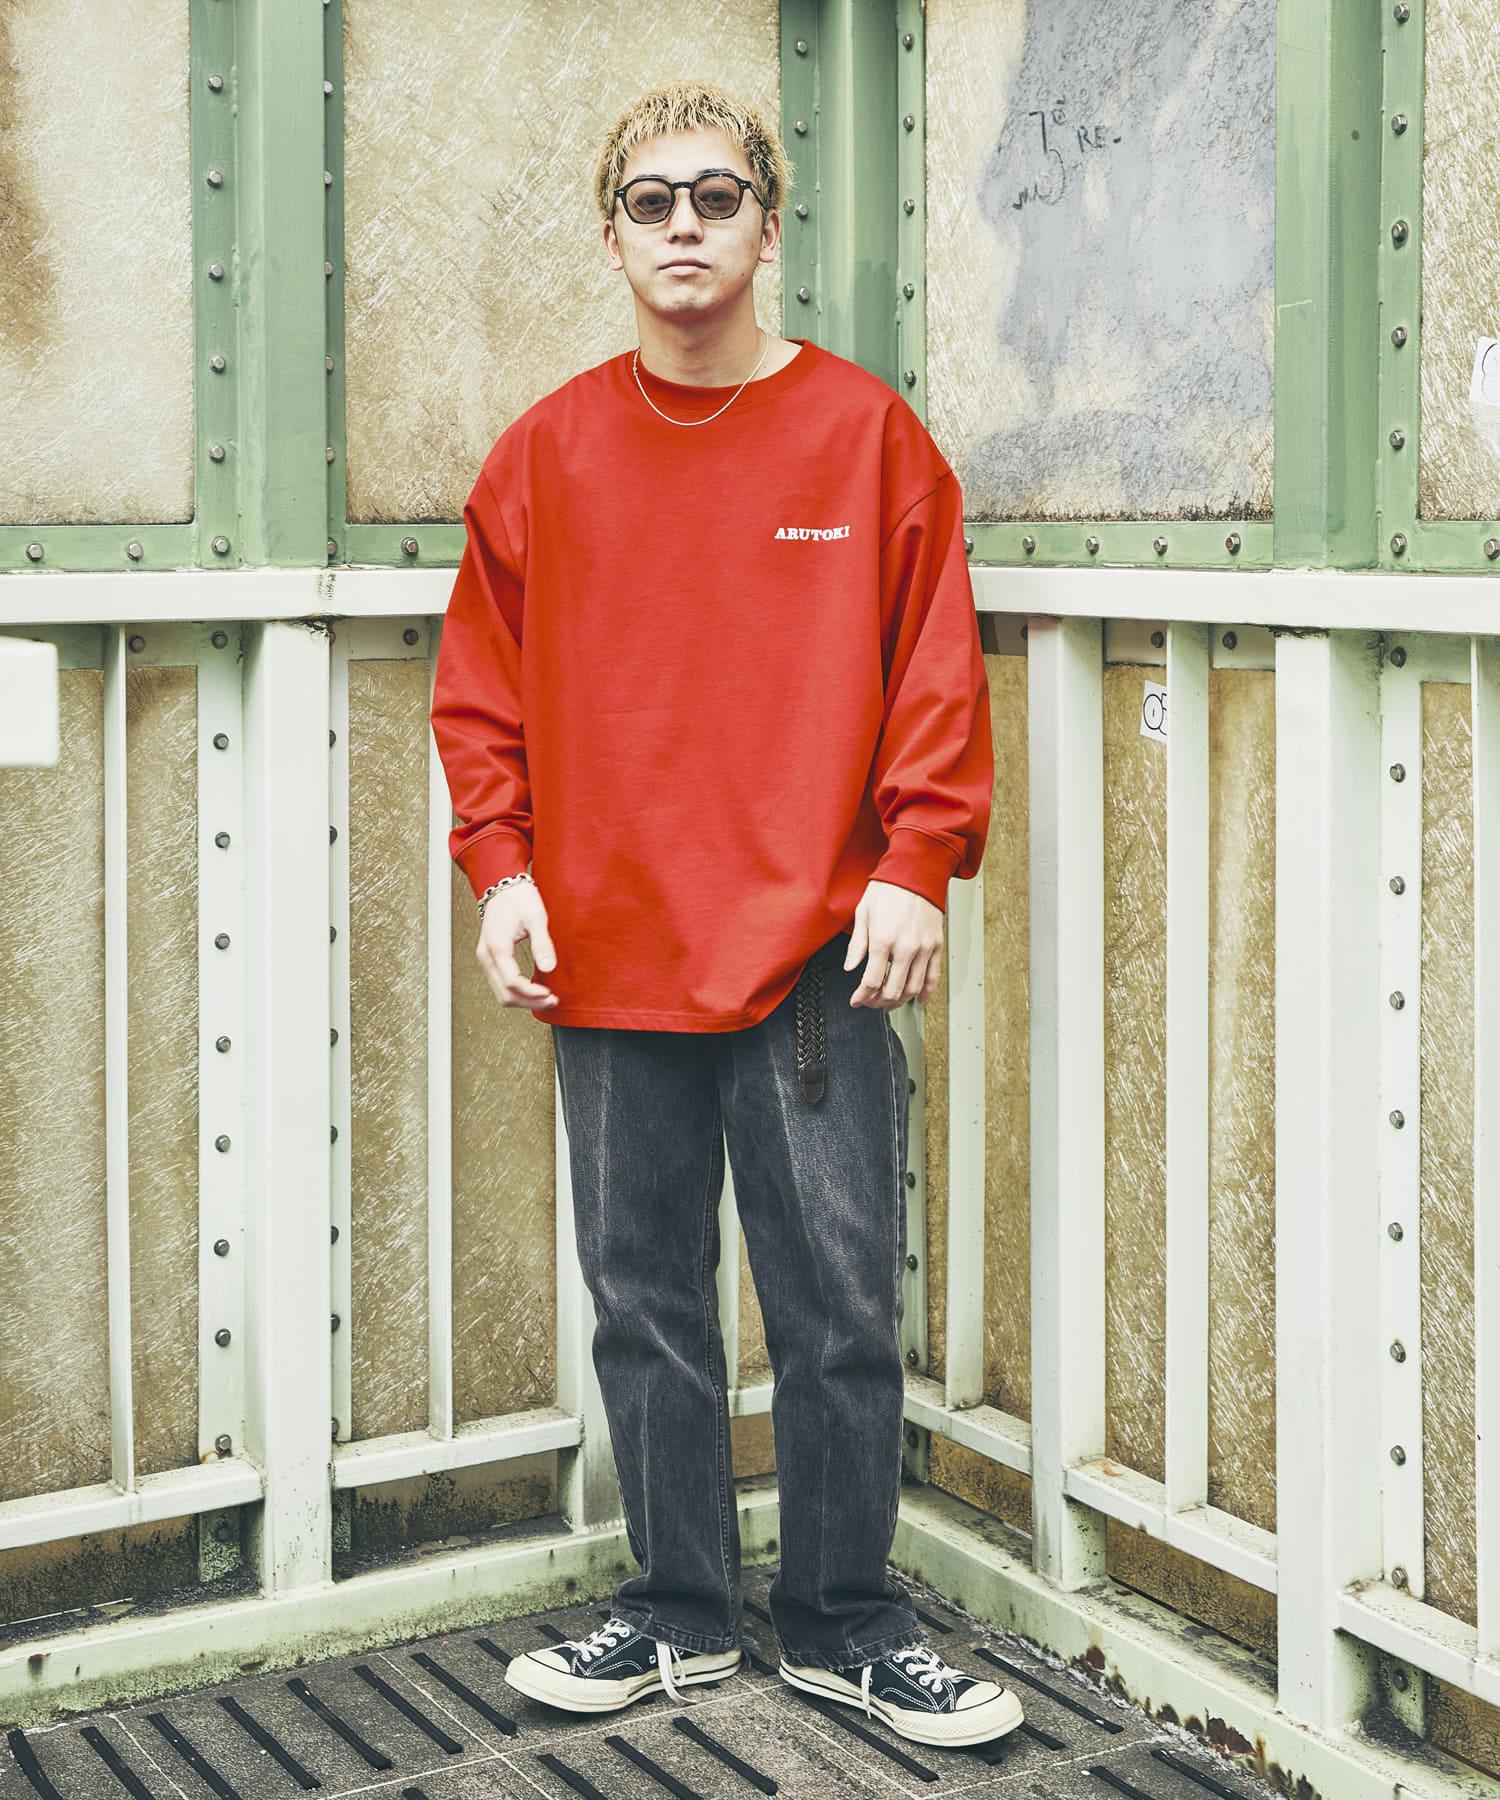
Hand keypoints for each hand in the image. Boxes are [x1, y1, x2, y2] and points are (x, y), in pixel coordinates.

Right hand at [477, 880, 559, 1010]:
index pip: (512, 982)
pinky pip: (500, 983)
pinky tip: (533, 989)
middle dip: (529, 1002)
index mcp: (497, 947)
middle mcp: (486, 955)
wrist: (502, 884)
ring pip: (500, 992)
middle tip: (551, 1001)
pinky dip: (516, 991)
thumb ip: (542, 944)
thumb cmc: (517, 897)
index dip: (533, 993)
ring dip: (523, 1000)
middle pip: (504, 994)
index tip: (550, 994)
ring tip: (545, 998)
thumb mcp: (536, 917)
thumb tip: (548, 968)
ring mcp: (485, 958)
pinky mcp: (489, 957)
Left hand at [844, 881, 943, 1008]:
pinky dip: (925, 992)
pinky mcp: (936, 945)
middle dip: (878, 1002)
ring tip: (889, 1002)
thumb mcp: (863, 913)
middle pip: (893, 990)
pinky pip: (932, 976)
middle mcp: (906, 947)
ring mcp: (924, 948)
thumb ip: (857, 945)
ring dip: (900, 1001)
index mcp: (883, 940)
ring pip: (913, 988)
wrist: (916, 871)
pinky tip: (917, 999)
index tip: (856, 1000)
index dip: (862, 996)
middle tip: (871, 1002)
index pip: (871, 981)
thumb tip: (850, 967)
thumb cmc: (888, 888)